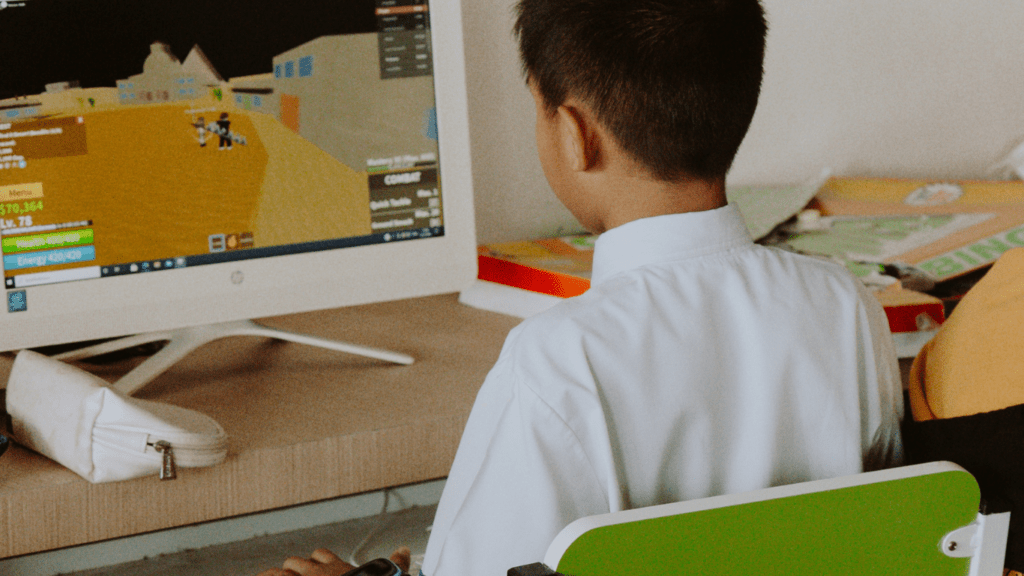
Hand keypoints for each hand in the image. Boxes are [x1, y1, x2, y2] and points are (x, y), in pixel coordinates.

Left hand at [257, 546, 411, 575]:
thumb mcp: (386, 574)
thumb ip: (395, 562)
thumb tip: (403, 551)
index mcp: (337, 569)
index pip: (323, 555)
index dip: (319, 560)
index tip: (318, 565)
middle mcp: (316, 572)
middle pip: (298, 562)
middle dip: (293, 569)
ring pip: (279, 572)